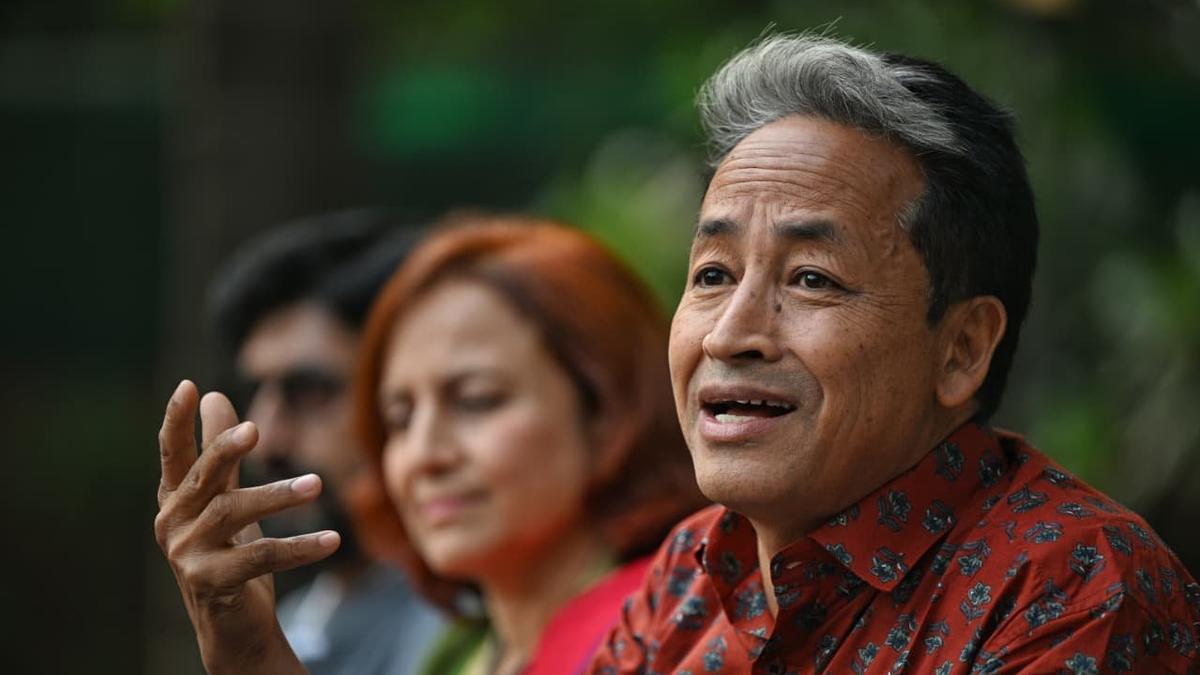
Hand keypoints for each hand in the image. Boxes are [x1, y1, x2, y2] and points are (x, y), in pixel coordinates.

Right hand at [154, 380, 338, 673]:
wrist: (232, 625)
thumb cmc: (228, 552)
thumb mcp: (225, 499)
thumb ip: (223, 454)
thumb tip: (215, 395)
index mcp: (174, 499)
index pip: (172, 454)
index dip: (175, 421)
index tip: (188, 386)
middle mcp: (172, 524)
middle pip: (202, 478)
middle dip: (226, 450)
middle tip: (256, 428)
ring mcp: (187, 555)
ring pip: (234, 514)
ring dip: (278, 496)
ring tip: (317, 483)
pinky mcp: (211, 583)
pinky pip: (262, 557)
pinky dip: (300, 547)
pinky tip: (333, 539)